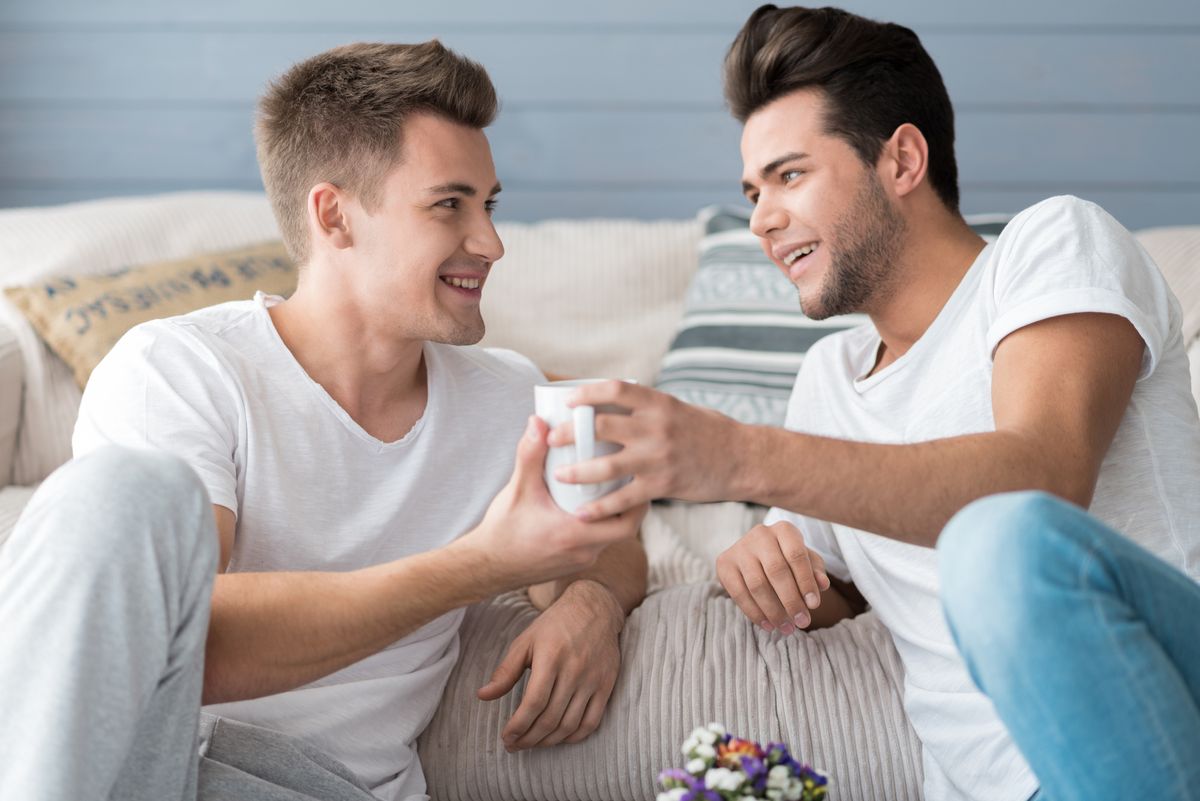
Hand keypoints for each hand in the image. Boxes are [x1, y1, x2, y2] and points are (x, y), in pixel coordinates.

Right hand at [455, 417, 642, 593]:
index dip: (637, 501)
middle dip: (631, 505)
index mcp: (574, 535)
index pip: (625, 524)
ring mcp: (579, 560)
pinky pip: (598, 543)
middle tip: (628, 478)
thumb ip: (530, 455)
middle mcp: (583, 552)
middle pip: (625, 530)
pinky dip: (601, 524)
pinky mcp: (573, 563)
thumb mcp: (516, 489)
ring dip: (614, 514)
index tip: (635, 476)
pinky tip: (592, 504)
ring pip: (612, 537)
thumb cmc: (502, 531)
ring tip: (613, 486)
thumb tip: (539, 422)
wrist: (487, 567)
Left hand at [477, 581, 623, 749]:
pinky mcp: (606, 685)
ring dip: (548, 741)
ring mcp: (593, 680)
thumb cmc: (554, 625)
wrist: (594, 609)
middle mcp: (574, 671)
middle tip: (514, 745)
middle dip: (529, 738)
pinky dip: (574, 736)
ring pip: (570, 725)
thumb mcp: (525, 642)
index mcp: (551, 658)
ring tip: (532, 743)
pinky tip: (559, 738)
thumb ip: (505, 671)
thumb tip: (482, 696)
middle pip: (550, 718)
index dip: (518, 725)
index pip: (534, 703)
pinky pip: (591, 722)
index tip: (506, 736)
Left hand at [546, 381, 742, 517]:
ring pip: (606, 464)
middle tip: (551, 439)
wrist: (742, 459)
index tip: (567, 401)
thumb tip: (613, 403)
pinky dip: (600, 508)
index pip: (616, 389)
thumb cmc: (708, 432)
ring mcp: (658, 457)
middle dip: (570, 432)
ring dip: (577, 471)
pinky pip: (624, 498)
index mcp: (659, 403)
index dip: (587, 393)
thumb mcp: (678, 409)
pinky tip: (582, 513)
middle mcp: (657, 427)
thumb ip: (648, 408)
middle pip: (601, 424)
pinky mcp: (663, 485)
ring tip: (558, 475)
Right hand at [715, 521, 830, 633]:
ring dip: (773, 611)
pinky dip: (754, 613)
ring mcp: (740, 548)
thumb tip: (823, 585)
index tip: (814, 606)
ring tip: (787, 628)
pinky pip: (739, 593)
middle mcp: (760, 534)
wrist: (758, 556)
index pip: (796, 555)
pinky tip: (768, 625)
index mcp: (784, 530)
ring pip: (757, 584)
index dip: (806, 581)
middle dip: (791, 601)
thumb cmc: (789, 560)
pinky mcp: (724, 564)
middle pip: (776, 571)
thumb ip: (816, 571)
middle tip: (802, 622)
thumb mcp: (807, 562)